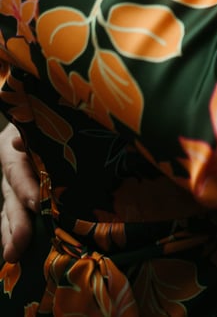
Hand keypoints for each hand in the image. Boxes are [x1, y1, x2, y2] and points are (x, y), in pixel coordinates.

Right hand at [0, 121, 36, 262]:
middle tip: (20, 243)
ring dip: (11, 235)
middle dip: (17, 223)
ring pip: (10, 214)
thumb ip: (31, 135)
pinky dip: (14, 236)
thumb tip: (17, 142)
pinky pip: (14, 220)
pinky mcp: (20, 202)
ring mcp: (13, 189)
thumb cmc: (45, 122)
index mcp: (12, 150)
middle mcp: (11, 173)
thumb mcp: (39, 125)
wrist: (43, 123)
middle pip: (13, 199)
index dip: (26, 189)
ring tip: (13, 255)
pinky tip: (17, 253)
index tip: (37, 203)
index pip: (18, 172)